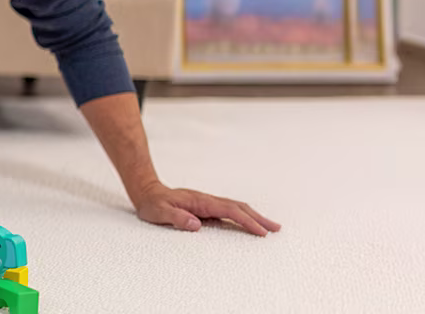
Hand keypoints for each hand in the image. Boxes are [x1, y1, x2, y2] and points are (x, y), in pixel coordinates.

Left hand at [132, 181, 280, 235]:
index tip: (260, 231)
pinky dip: (243, 217)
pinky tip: (249, 225)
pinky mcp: (206, 209)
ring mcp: (208, 204)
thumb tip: (196, 225)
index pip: (229, 211)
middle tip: (277, 229)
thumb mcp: (159, 212)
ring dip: (254, 217)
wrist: (147, 192)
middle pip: (239, 207)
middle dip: (258, 218)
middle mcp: (207, 201)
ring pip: (236, 209)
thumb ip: (176, 218)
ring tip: (270, 228)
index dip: (246, 221)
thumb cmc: (152, 204)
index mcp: (200, 202)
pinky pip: (229, 213)